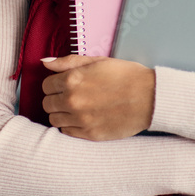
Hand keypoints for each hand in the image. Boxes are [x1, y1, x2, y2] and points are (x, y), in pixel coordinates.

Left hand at [41, 55, 155, 140]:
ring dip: (61, 113)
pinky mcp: (89, 134)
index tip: (64, 83)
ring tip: (76, 108)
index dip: (55, 83)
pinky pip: (66, 132)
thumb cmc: (126, 75)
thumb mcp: (97, 61)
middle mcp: (72, 101)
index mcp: (72, 80)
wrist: (149, 97)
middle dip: (55, 98)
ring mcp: (80, 120)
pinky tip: (82, 118)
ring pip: (54, 120)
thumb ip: (68, 62)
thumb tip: (45, 62)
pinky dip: (70, 125)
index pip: (46, 85)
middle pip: (47, 103)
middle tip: (70, 95)